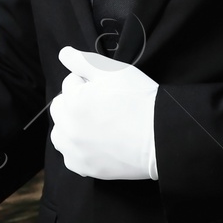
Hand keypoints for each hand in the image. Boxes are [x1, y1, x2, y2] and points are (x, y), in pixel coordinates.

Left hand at [49, 46, 159, 179]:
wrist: (162, 137)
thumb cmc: (140, 100)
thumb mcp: (114, 72)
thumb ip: (83, 61)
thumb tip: (63, 54)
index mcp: (73, 102)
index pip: (69, 83)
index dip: (88, 81)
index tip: (105, 89)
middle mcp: (68, 128)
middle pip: (60, 107)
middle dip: (74, 101)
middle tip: (100, 104)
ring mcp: (75, 151)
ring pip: (60, 133)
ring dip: (70, 125)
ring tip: (95, 123)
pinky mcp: (85, 168)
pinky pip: (70, 156)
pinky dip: (77, 150)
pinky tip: (96, 143)